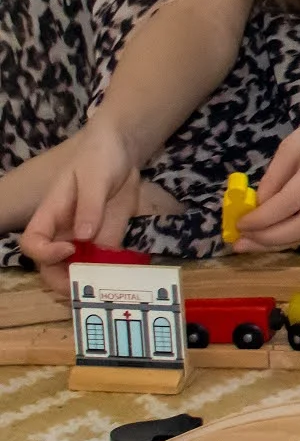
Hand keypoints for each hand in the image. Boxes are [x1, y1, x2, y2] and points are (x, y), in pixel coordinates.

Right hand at [20, 128, 142, 282]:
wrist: (123, 150)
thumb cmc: (99, 157)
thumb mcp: (94, 176)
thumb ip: (89, 204)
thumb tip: (82, 236)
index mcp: (50, 214)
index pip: (32, 242)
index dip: (44, 252)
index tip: (69, 249)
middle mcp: (63, 231)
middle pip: (51, 265)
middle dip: (63, 281)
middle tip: (85, 289)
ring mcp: (86, 237)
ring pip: (78, 268)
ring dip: (89, 283)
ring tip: (107, 290)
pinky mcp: (108, 238)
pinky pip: (105, 261)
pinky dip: (112, 273)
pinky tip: (126, 279)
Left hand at [234, 95, 299, 252]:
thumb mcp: (297, 140)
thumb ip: (276, 174)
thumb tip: (259, 206)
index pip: (288, 203)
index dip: (261, 219)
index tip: (239, 223)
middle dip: (267, 239)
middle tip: (241, 242)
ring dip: (279, 243)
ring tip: (252, 244)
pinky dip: (296, 236)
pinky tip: (276, 235)